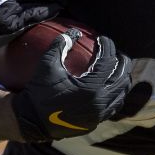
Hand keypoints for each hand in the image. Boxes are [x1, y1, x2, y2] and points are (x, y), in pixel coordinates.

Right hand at [10, 29, 128, 141]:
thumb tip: (73, 32)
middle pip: (122, 77)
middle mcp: (99, 102)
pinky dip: (116, 94)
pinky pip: (114, 106)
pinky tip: (110, 86)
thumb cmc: (38, 92)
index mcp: (91, 88)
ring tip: (117, 68)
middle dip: (122, 61)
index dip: (107, 46)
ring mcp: (99, 114)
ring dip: (122, 78)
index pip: (108, 62)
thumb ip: (59, 46)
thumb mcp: (46, 66)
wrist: (32, 122)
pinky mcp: (95, 122)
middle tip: (115, 53)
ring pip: (121, 93)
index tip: (102, 39)